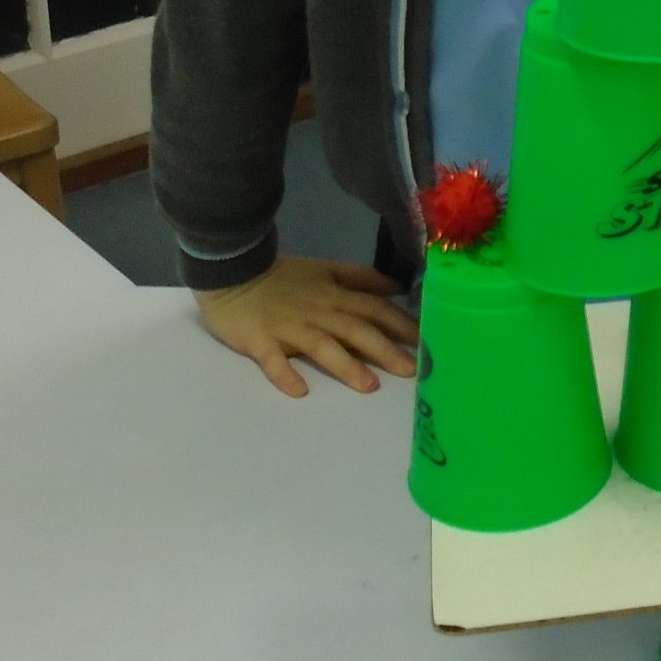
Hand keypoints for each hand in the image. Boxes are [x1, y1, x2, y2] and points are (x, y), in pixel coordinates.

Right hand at [195, 254, 419, 398]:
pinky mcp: (260, 342)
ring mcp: (289, 329)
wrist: (233, 273)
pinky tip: (299, 390)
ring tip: (369, 386)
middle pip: (357, 330)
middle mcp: (319, 313)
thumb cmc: (282, 277)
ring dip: (346, 366)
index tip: (428, 341)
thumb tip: (395, 287)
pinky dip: (285, 374)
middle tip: (412, 371)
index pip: (375, 309)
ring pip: (322, 347)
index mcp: (335, 296)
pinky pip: (273, 361)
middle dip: (385, 350)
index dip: (401, 324)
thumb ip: (360, 278)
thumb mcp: (326, 270)